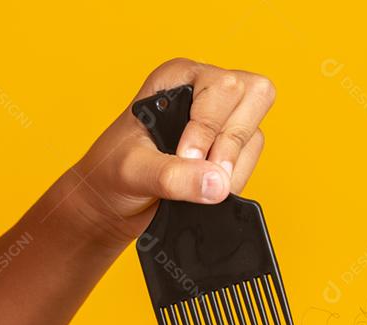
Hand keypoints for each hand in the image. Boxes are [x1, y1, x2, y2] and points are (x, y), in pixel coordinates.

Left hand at [47, 58, 275, 246]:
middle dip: (231, 140)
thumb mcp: (134, 170)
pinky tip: (203, 191)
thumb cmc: (111, 173)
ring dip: (232, 166)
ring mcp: (220, 122)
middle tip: (204, 170)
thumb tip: (216, 183)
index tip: (187, 157)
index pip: (223, 86)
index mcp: (178, 79)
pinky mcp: (228, 152)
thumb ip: (173, 175)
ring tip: (195, 185)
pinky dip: (233, 182)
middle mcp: (204, 92)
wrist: (110, 203)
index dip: (211, 126)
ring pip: (255, 133)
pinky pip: (251, 163)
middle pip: (255, 95)